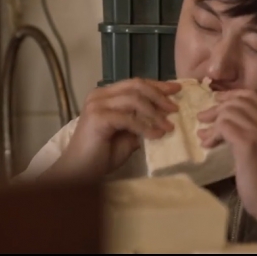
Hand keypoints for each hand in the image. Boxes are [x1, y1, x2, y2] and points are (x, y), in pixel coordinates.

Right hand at [41, 78, 180, 180]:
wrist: (80, 171)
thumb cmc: (101, 156)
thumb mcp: (128, 137)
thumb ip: (141, 125)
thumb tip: (163, 121)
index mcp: (106, 95)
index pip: (135, 84)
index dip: (157, 85)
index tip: (176, 89)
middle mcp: (100, 95)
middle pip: (136, 86)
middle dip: (159, 95)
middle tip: (175, 108)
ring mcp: (97, 105)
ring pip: (134, 100)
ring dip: (155, 113)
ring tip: (168, 126)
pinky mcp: (98, 118)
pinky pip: (128, 118)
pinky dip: (145, 127)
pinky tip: (157, 135)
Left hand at [197, 89, 256, 223]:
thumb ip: (252, 132)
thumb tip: (224, 121)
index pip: (253, 96)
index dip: (232, 95)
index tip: (217, 102)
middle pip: (238, 101)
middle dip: (217, 108)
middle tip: (203, 118)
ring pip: (229, 112)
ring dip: (212, 124)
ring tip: (204, 135)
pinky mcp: (248, 143)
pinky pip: (224, 126)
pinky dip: (212, 134)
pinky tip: (207, 144)